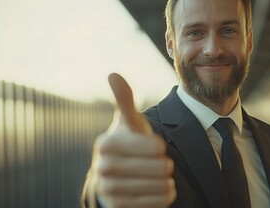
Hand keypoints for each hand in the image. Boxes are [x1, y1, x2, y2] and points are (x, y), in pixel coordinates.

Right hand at [91, 73, 175, 207]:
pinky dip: (165, 196)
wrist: (119, 176)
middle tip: (160, 163)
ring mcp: (109, 190)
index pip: (155, 147)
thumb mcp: (130, 122)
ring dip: (167, 181)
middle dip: (165, 165)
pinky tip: (161, 189)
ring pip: (160, 186)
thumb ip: (125, 100)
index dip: (161, 147)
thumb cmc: (130, 143)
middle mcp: (102, 168)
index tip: (155, 147)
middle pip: (159, 168)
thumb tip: (112, 74)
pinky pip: (156, 203)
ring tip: (161, 176)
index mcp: (105, 143)